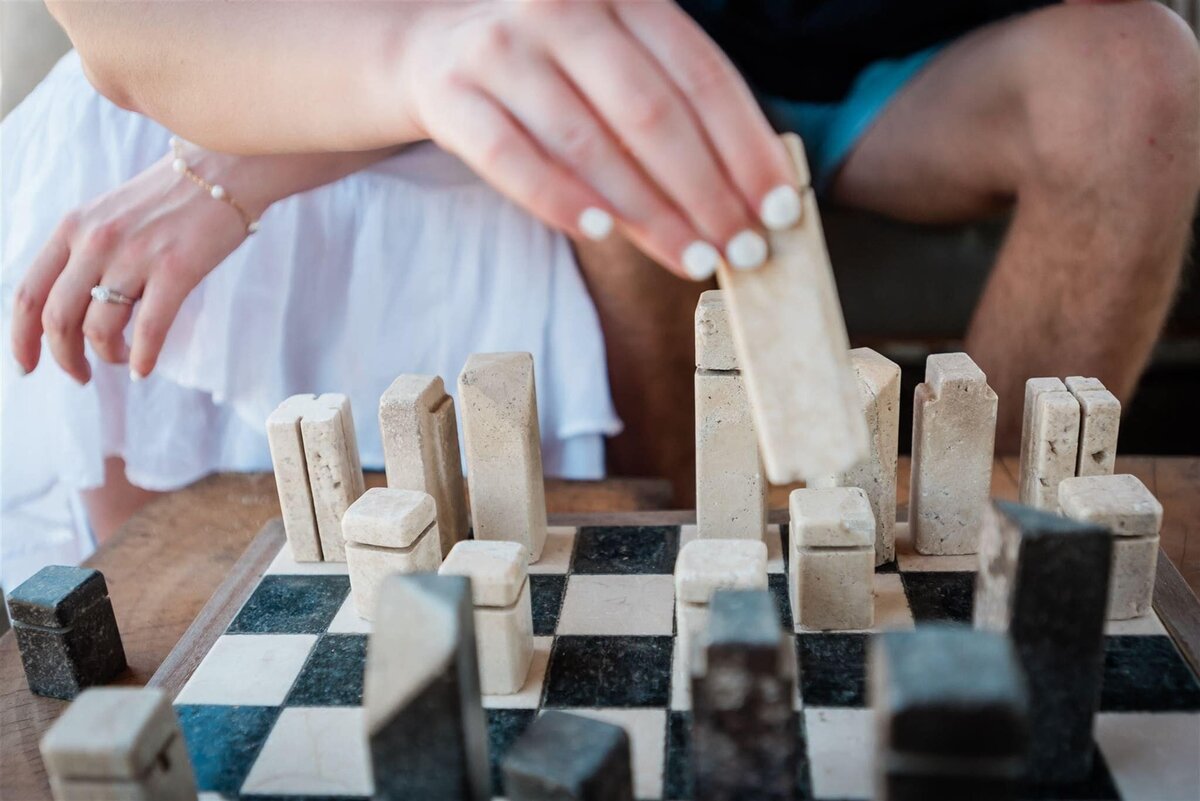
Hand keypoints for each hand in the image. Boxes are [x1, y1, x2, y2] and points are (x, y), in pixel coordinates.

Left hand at [11, 146, 253, 383]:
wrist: (225, 170)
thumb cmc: (171, 197)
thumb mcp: (109, 214)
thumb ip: (84, 252)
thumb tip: (71, 307)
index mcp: (73, 228)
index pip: (29, 293)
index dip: (21, 338)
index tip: (27, 366)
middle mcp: (96, 241)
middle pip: (58, 319)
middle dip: (64, 359)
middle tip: (80, 375)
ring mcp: (136, 255)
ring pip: (99, 328)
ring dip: (107, 357)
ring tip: (120, 360)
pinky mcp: (177, 269)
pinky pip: (149, 328)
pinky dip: (142, 357)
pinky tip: (144, 368)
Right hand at [401, 1, 802, 279]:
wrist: (435, 53)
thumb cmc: (555, 68)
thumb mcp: (619, 58)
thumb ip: (676, 104)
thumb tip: (753, 195)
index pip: (703, 76)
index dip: (747, 148)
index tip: (780, 209)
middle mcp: (561, 6)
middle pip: (652, 112)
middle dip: (706, 191)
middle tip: (743, 250)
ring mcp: (501, 48)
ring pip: (588, 142)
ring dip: (647, 212)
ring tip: (692, 259)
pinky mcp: (453, 95)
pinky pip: (513, 158)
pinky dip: (560, 199)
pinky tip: (603, 234)